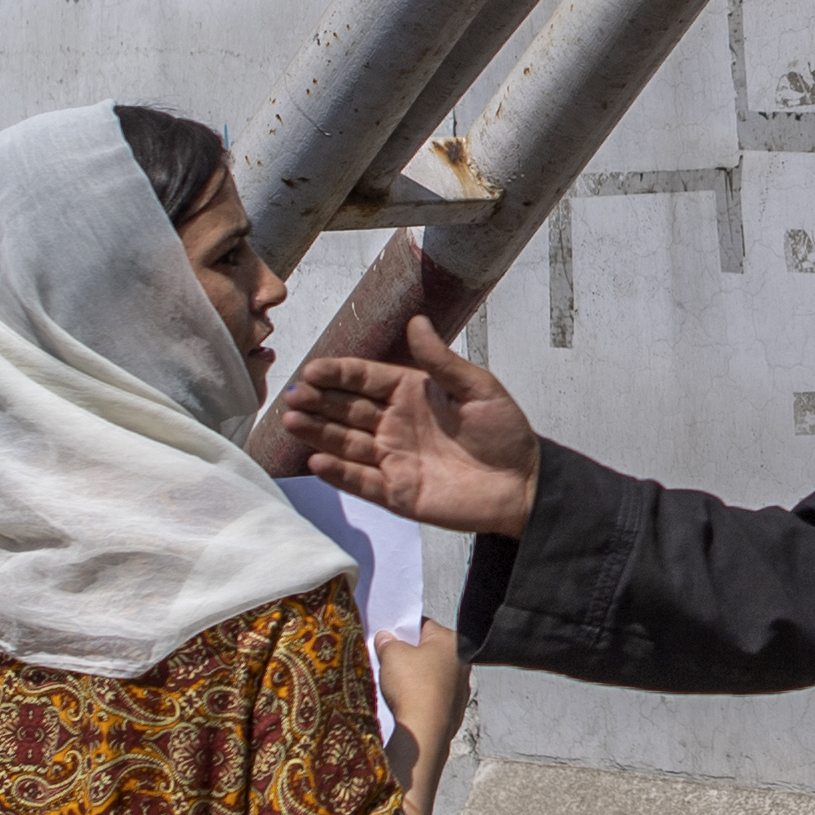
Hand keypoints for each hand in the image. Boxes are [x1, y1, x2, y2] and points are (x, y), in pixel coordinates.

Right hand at [271, 321, 541, 537]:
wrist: (523, 485)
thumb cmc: (504, 432)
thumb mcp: (478, 388)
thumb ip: (442, 361)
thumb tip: (417, 321)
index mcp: (411, 393)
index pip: (364, 379)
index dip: (337, 374)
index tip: (312, 370)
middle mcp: (394, 424)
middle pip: (346, 410)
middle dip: (318, 402)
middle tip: (292, 395)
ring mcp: (392, 459)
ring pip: (345, 444)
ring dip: (317, 434)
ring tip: (292, 421)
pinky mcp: (396, 493)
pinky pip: (360, 481)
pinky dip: (338, 473)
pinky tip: (317, 461)